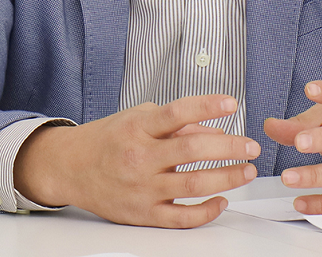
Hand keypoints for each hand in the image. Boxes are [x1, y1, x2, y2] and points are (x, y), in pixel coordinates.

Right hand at [14, 94, 259, 227]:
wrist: (70, 167)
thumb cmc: (108, 139)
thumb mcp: (137, 117)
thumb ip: (175, 122)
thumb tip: (214, 131)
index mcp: (138, 128)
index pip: (177, 113)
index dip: (207, 106)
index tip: (232, 103)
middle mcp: (140, 157)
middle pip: (192, 151)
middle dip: (229, 148)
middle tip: (251, 146)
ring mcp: (142, 188)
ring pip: (192, 185)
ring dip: (226, 178)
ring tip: (246, 170)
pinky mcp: (143, 213)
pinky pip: (180, 218)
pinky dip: (205, 211)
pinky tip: (221, 201)